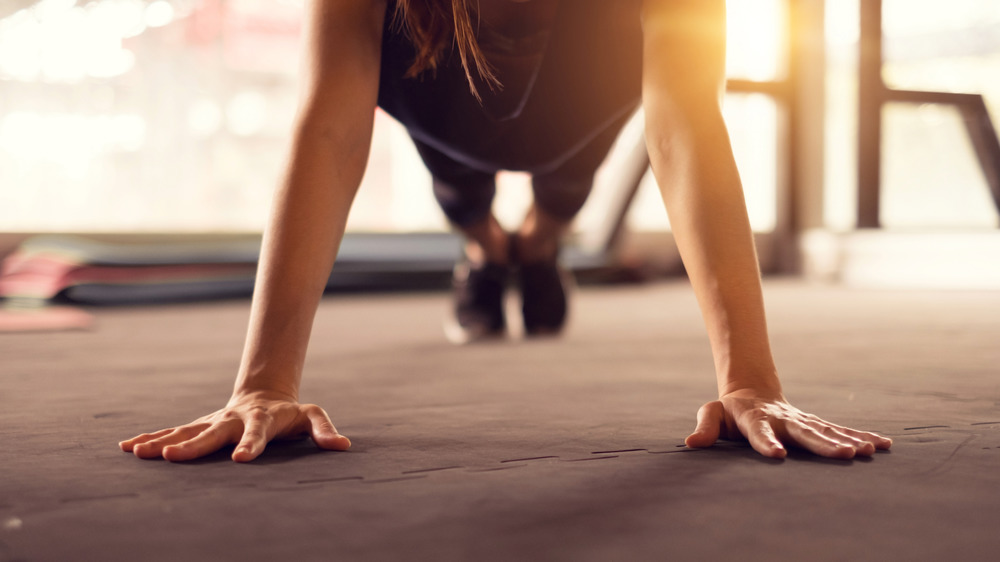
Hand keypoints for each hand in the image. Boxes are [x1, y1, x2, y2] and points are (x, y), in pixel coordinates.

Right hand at [119, 390, 350, 461]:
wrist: (265, 394)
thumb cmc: (290, 412)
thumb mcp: (312, 416)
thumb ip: (324, 430)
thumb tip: (343, 445)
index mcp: (261, 419)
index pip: (258, 434)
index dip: (251, 445)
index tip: (241, 460)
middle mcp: (232, 419)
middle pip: (211, 432)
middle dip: (191, 444)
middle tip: (170, 455)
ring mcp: (213, 421)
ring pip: (186, 430)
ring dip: (161, 440)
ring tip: (138, 452)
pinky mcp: (200, 425)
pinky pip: (173, 431)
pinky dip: (151, 437)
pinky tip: (128, 446)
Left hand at [685, 389, 891, 458]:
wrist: (752, 392)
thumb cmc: (729, 411)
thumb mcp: (712, 415)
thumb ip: (705, 428)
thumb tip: (691, 443)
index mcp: (756, 419)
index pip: (760, 432)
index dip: (767, 443)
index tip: (776, 455)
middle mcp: (783, 419)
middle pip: (805, 432)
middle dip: (824, 444)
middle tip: (845, 454)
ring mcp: (802, 421)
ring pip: (827, 430)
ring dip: (849, 440)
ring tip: (870, 450)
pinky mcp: (814, 423)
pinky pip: (840, 430)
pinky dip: (861, 436)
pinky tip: (883, 445)